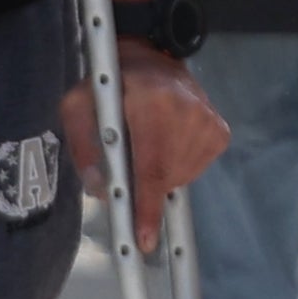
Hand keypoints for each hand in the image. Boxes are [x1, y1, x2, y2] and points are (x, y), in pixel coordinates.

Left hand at [68, 50, 229, 261]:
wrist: (152, 58)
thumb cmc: (110, 84)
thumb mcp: (78, 104)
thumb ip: (81, 145)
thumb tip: (98, 188)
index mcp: (153, 103)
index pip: (152, 168)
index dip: (147, 208)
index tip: (145, 240)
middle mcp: (189, 112)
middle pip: (166, 178)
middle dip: (143, 188)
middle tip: (127, 167)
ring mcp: (209, 123)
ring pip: (181, 178)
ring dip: (159, 176)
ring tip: (147, 145)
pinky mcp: (220, 132)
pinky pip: (195, 169)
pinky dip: (176, 167)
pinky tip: (165, 144)